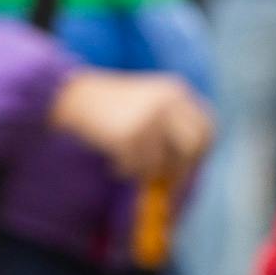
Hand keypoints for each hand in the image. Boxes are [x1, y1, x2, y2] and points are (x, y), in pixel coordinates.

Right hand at [48, 70, 215, 182]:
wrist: (70, 97)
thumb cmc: (108, 107)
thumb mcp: (145, 105)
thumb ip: (169, 128)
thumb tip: (188, 172)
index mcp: (175, 91)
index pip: (205, 128)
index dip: (200, 152)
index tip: (187, 168)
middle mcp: (168, 101)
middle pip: (193, 147)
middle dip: (180, 170)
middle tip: (164, 183)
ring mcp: (150, 118)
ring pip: (164, 163)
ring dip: (146, 171)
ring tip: (125, 162)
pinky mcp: (131, 135)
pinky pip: (138, 167)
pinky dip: (126, 170)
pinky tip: (113, 161)